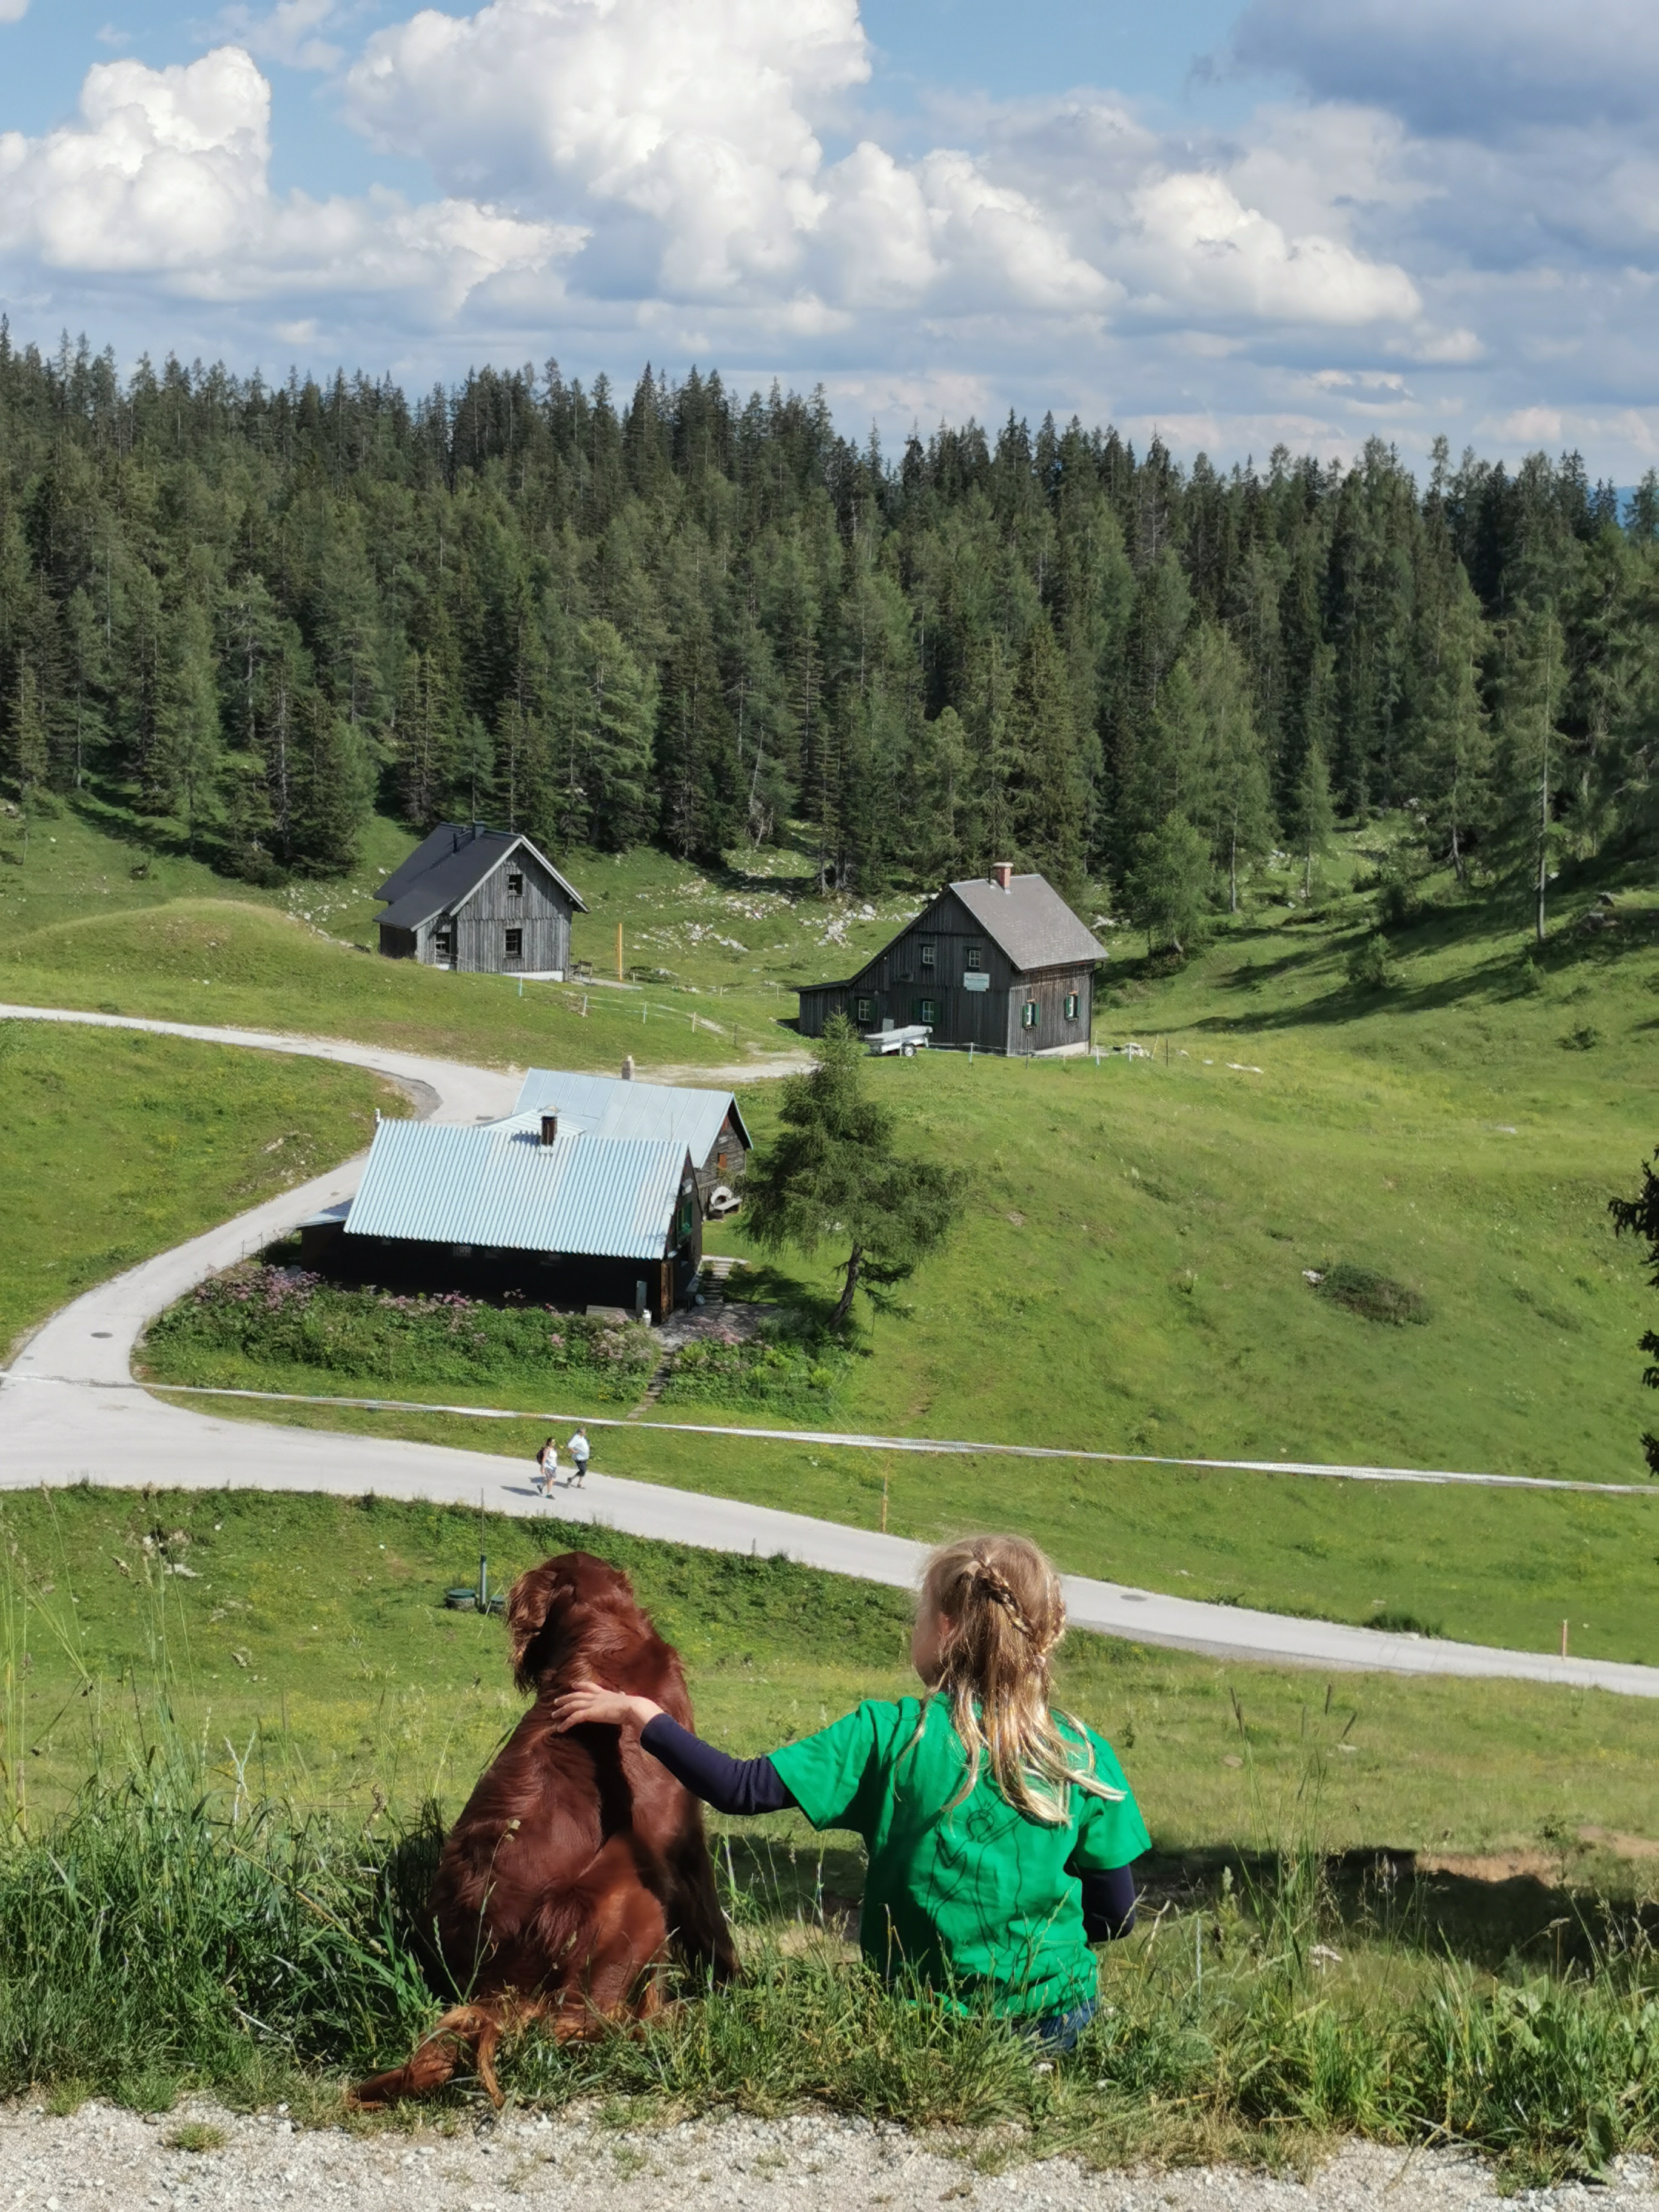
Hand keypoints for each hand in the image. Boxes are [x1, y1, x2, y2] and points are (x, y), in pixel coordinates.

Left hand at [547, 1678, 662, 1733]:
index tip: (573, 1685)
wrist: (633, 1707)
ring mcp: (592, 1704)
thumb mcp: (625, 1699)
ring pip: (572, 1705)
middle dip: (565, 1698)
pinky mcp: (590, 1713)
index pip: (589, 1686)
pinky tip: (560, 1728)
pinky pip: (574, 1718)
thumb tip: (624, 1694)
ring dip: (561, 1710)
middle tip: (555, 1701)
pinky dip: (565, 1723)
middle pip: (576, 1695)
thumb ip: (622, 1697)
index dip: (580, 1685)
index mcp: (604, 1693)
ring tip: (553, 1715)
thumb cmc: (632, 1706)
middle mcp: (596, 1696)